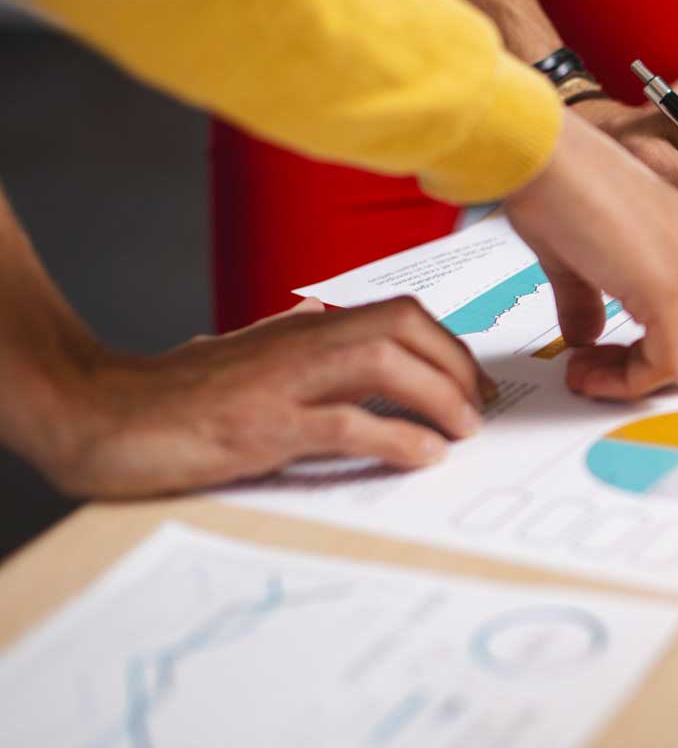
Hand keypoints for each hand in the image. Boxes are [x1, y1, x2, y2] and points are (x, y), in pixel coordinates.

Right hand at [28, 297, 492, 497]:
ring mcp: (281, 381)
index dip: (449, 347)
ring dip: (437, 397)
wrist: (105, 412)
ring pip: (384, 365)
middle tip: (478, 413)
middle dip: (456, 367)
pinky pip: (344, 423)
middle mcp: (300, 342)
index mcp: (305, 328)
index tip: (475, 386)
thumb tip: (341, 330)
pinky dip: (394, 437)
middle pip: (404, 327)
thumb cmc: (182, 392)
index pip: (400, 315)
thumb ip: (301, 345)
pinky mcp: (261, 425)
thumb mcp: (255, 357)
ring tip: (461, 432)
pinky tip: (423, 455)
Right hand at [507, 113, 677, 399]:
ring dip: (632, 381)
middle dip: (649, 372)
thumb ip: (592, 297)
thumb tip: (587, 336)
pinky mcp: (663, 285)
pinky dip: (625, 381)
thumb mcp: (578, 254)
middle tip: (597, 373)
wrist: (541, 160)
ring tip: (585, 373)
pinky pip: (660, 364)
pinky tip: (586, 369)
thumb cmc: (554, 190)